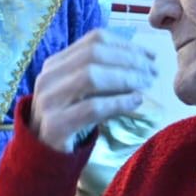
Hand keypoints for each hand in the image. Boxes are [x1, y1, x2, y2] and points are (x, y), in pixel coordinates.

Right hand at [27, 30, 156, 152]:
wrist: (43, 155)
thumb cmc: (69, 120)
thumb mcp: (82, 92)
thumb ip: (102, 74)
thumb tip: (142, 60)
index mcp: (55, 64)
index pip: (94, 40)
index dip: (126, 45)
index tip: (150, 56)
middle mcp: (48, 78)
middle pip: (94, 54)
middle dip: (129, 60)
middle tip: (153, 71)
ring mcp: (49, 101)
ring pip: (91, 76)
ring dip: (125, 78)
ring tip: (146, 85)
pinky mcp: (55, 125)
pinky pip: (92, 107)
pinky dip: (118, 102)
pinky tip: (136, 102)